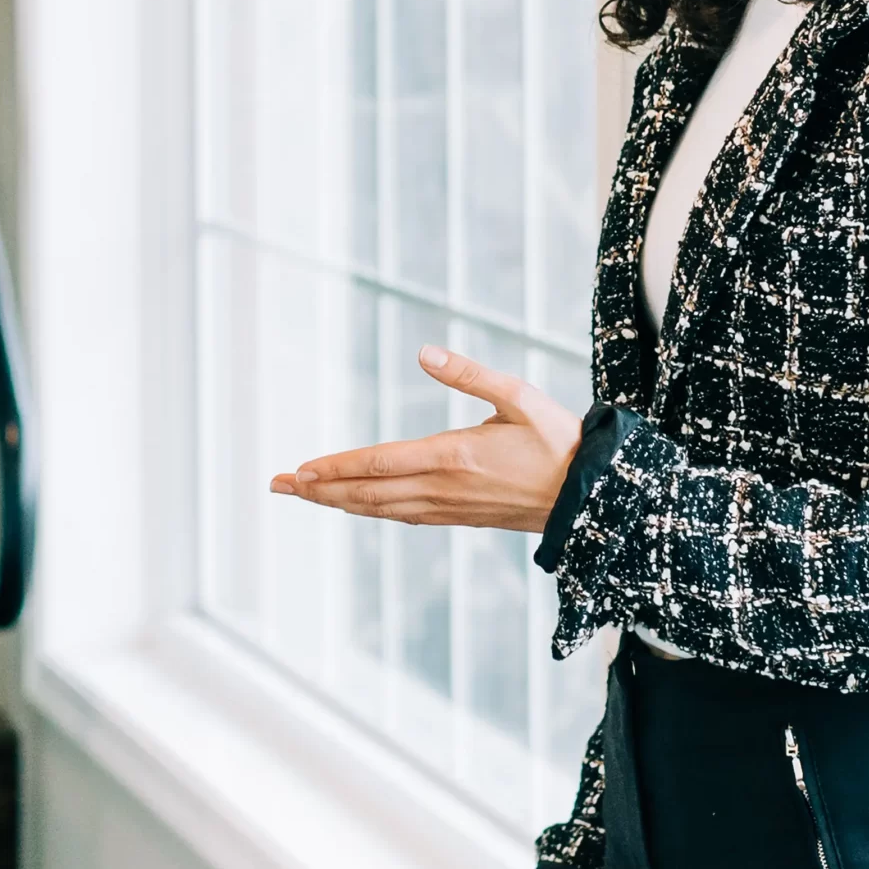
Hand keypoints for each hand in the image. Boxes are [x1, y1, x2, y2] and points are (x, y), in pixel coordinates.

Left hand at [270, 346, 582, 531]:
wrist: (591, 497)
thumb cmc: (558, 440)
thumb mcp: (519, 397)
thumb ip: (470, 374)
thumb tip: (425, 352)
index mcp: (454, 456)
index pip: (380, 464)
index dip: (336, 468)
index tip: (300, 469)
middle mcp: (444, 488)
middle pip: (368, 493)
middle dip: (319, 489)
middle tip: (278, 484)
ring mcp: (450, 507)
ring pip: (380, 509)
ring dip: (337, 502)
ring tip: (302, 494)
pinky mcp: (459, 516)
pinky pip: (403, 516)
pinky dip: (370, 511)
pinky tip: (353, 506)